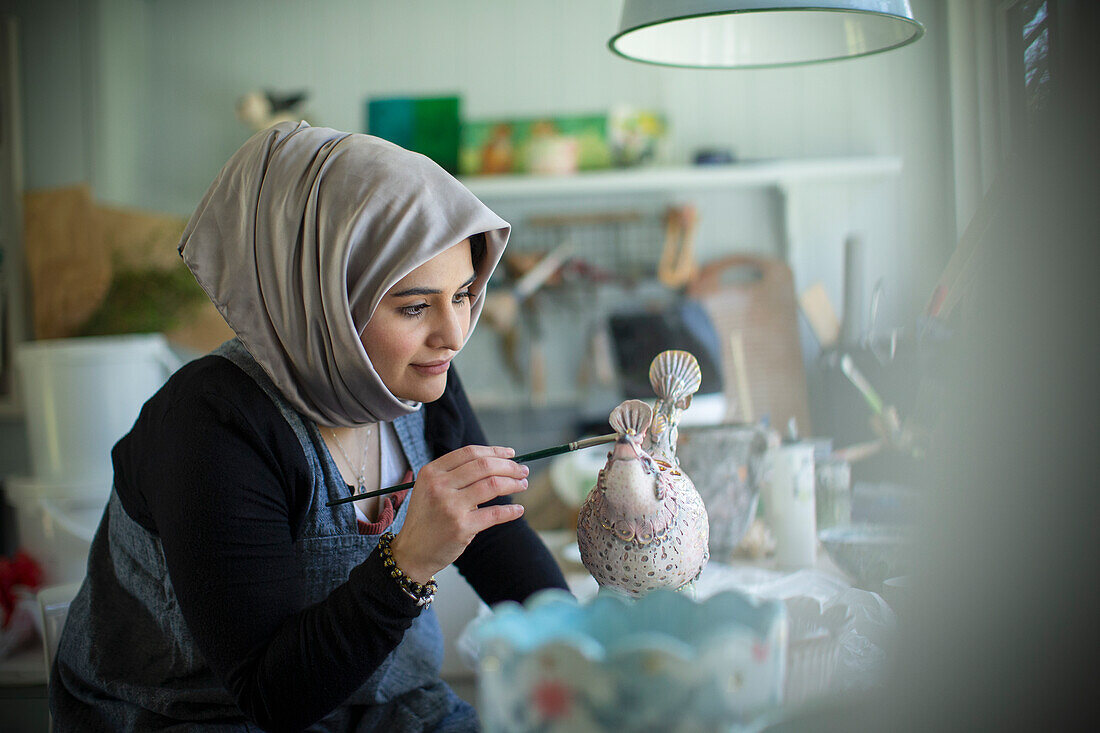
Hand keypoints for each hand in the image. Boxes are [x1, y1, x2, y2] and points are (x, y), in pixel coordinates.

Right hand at [388, 445, 527, 582]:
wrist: (412, 552)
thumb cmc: (427, 519)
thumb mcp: (429, 489)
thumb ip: (454, 475)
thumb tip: (496, 464)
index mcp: (431, 472)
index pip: (469, 453)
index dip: (494, 451)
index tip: (511, 454)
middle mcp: (439, 486)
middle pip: (484, 466)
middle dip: (509, 466)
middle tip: (522, 470)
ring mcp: (450, 506)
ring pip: (492, 485)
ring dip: (513, 483)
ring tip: (522, 484)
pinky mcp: (461, 527)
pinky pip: (494, 514)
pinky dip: (510, 511)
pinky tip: (518, 510)